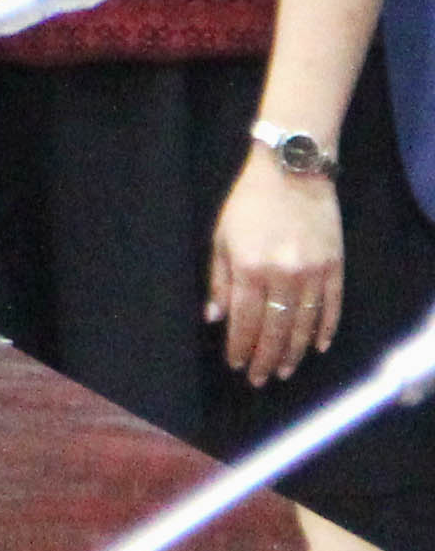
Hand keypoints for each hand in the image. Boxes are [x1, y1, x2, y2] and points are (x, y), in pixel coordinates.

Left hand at [214, 152, 347, 386]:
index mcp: (249, 268)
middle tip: (260, 378)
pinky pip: (332, 307)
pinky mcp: (335, 268)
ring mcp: (312, 273)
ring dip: (294, 351)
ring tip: (284, 370)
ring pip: (303, 324)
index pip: (244, 320)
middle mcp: (282, 276)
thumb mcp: (222, 237)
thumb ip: (219, 279)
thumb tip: (215, 317)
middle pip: (274, 329)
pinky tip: (318, 346)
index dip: (240, 346)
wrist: (293, 172)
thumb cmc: (249, 203)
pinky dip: (325, 329)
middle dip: (265, 357)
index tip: (237, 365)